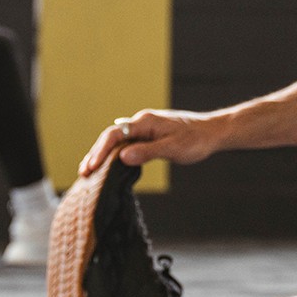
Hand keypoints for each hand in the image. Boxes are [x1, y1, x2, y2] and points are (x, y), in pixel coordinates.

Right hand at [79, 109, 220, 175]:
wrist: (213, 133)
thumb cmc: (196, 140)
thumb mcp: (173, 148)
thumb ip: (148, 152)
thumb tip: (123, 157)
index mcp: (145, 122)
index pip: (115, 134)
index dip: (101, 151)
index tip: (91, 167)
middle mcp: (141, 123)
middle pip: (111, 137)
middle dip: (96, 154)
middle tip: (83, 173)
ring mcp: (144, 128)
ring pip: (117, 141)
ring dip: (103, 155)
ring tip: (89, 173)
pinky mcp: (148, 136)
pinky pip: (126, 144)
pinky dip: (115, 155)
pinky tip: (109, 166)